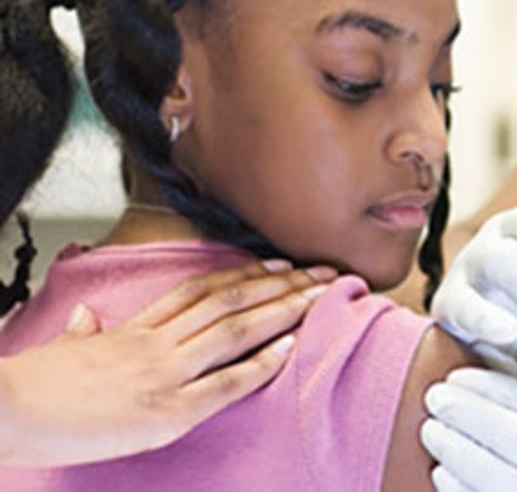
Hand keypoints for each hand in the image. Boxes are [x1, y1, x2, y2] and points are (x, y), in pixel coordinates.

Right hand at [0, 258, 334, 466]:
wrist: (5, 409)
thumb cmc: (27, 388)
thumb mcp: (60, 352)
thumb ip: (84, 333)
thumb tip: (88, 320)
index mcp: (133, 330)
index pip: (201, 292)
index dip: (244, 276)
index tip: (278, 265)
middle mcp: (156, 343)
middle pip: (231, 302)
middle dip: (283, 286)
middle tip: (324, 273)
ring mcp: (164, 374)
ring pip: (236, 330)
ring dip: (284, 311)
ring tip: (321, 297)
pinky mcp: (166, 411)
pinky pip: (224, 383)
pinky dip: (260, 364)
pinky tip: (290, 349)